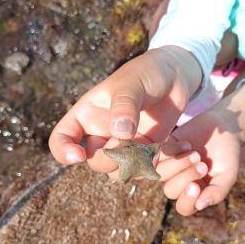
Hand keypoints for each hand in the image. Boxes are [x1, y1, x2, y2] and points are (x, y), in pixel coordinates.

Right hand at [49, 46, 201, 175]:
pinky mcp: (147, 152)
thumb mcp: (132, 83)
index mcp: (87, 114)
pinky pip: (148, 169)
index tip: (77, 155)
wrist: (174, 76)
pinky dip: (165, 163)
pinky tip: (183, 148)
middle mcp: (102, 133)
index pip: (61, 138)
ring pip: (122, 172)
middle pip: (95, 162)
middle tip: (132, 145)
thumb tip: (118, 134)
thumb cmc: (146, 72)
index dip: (63, 151)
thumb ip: (124, 105)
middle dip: (112, 159)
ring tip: (164, 146)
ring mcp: (124, 145)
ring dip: (142, 166)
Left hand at [157, 109, 242, 215]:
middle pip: (170, 191)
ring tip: (195, 154)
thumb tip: (199, 206)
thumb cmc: (227, 156)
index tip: (196, 186)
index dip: (187, 200)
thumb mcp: (227, 175)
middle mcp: (180, 183)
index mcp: (195, 195)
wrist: (223, 129)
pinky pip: (156, 155)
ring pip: (160, 173)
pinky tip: (187, 144)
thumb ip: (217, 192)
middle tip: (203, 165)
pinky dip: (171, 150)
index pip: (184, 208)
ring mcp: (170, 167)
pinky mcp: (164, 151)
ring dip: (178, 164)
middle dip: (186, 178)